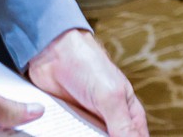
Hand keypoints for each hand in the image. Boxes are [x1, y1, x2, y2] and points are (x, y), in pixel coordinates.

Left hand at [26, 28, 147, 135]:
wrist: (53, 54)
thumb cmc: (89, 66)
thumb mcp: (110, 97)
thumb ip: (122, 125)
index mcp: (129, 113)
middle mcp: (111, 120)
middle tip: (91, 136)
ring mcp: (89, 124)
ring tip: (78, 132)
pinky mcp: (69, 124)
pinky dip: (69, 136)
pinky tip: (66, 134)